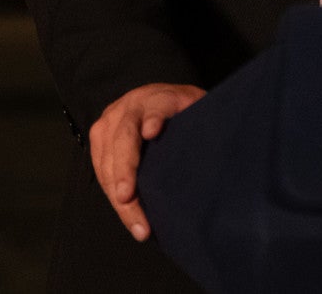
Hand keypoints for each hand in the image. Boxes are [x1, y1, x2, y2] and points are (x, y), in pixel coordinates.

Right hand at [88, 82, 206, 241]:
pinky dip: (112, 195)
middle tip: (127, 198)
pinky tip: (128, 215)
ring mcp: (110, 121)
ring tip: (137, 224)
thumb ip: (205, 125)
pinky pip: (101, 169)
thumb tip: (222, 152)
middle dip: (125, 169)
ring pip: (108, 159)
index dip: (154, 117)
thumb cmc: (182, 114)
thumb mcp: (198, 112)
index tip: (152, 131)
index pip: (156, 105)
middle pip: (124, 137)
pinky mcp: (100, 139)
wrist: (155, 101)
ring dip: (118, 194)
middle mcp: (131, 106)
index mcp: (159, 97)